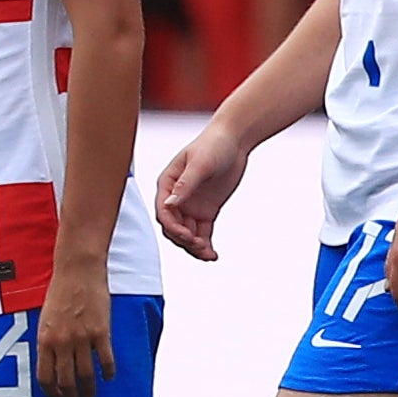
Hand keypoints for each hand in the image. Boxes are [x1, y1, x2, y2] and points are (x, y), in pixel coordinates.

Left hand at [36, 256, 114, 396]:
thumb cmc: (60, 291)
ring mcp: (82, 338)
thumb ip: (48, 341)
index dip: (52, 394)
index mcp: (45, 339)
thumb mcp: (45, 318)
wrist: (78, 270)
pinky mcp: (101, 332)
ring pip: (86, 376)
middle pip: (66, 382)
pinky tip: (108, 377)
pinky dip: (108, 373)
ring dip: (89, 391)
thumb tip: (53, 365)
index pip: (45, 378)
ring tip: (91, 396)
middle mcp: (62, 342)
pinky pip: (105, 361)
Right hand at [156, 124, 249, 261]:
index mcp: (167, 184)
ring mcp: (191, 206)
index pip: (163, 212)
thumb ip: (185, 185)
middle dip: (183, 239)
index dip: (172, 227)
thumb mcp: (200, 164)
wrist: (234, 140)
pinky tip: (213, 255)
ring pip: (187, 234)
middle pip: (173, 227)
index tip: (187, 236)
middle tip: (200, 245)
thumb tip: (169, 205)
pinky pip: (202, 233)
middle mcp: (177, 198)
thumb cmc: (213, 145)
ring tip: (208, 254)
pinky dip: (206, 245)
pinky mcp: (206, 212)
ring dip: (194, 246)